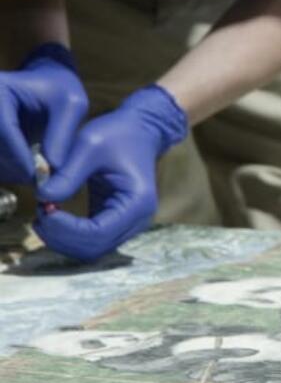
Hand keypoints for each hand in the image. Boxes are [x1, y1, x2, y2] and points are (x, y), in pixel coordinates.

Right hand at [0, 43, 86, 184]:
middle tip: (37, 180)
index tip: (36, 175)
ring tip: (34, 177)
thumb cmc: (61, 91)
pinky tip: (24, 172)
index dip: (18, 156)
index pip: (2, 128)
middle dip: (12, 166)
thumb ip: (62, 135)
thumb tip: (51, 169)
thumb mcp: (72, 105)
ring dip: (8, 171)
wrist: (45, 85)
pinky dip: (6, 169)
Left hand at [34, 85, 186, 261]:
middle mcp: (138, 220)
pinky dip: (69, 234)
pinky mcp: (117, 223)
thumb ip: (67, 174)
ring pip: (91, 250)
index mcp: (137, 202)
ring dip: (63, 239)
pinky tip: (53, 216)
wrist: (139, 131)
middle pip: (94, 248)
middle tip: (39, 213)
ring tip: (44, 214)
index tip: (43, 209)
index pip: (98, 233)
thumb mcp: (89, 146)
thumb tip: (42, 199)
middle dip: (61, 237)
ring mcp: (129, 225)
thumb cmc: (118, 134)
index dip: (66, 229)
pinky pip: (91, 241)